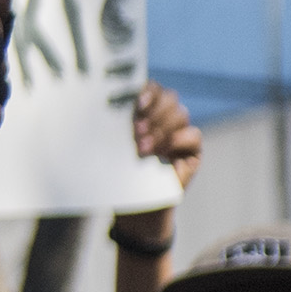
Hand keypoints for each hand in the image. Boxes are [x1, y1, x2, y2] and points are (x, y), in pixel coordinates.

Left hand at [110, 81, 198, 258]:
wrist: (132, 205)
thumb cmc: (115, 171)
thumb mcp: (110, 145)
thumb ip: (113, 123)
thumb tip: (98, 101)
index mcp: (143, 109)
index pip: (151, 87)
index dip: (146, 90)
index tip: (134, 103)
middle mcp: (163, 116)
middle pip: (169, 97)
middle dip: (153, 111)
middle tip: (135, 130)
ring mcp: (179, 131)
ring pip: (180, 113)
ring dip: (160, 128)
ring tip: (141, 147)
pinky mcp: (192, 150)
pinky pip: (193, 134)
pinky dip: (176, 140)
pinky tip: (160, 153)